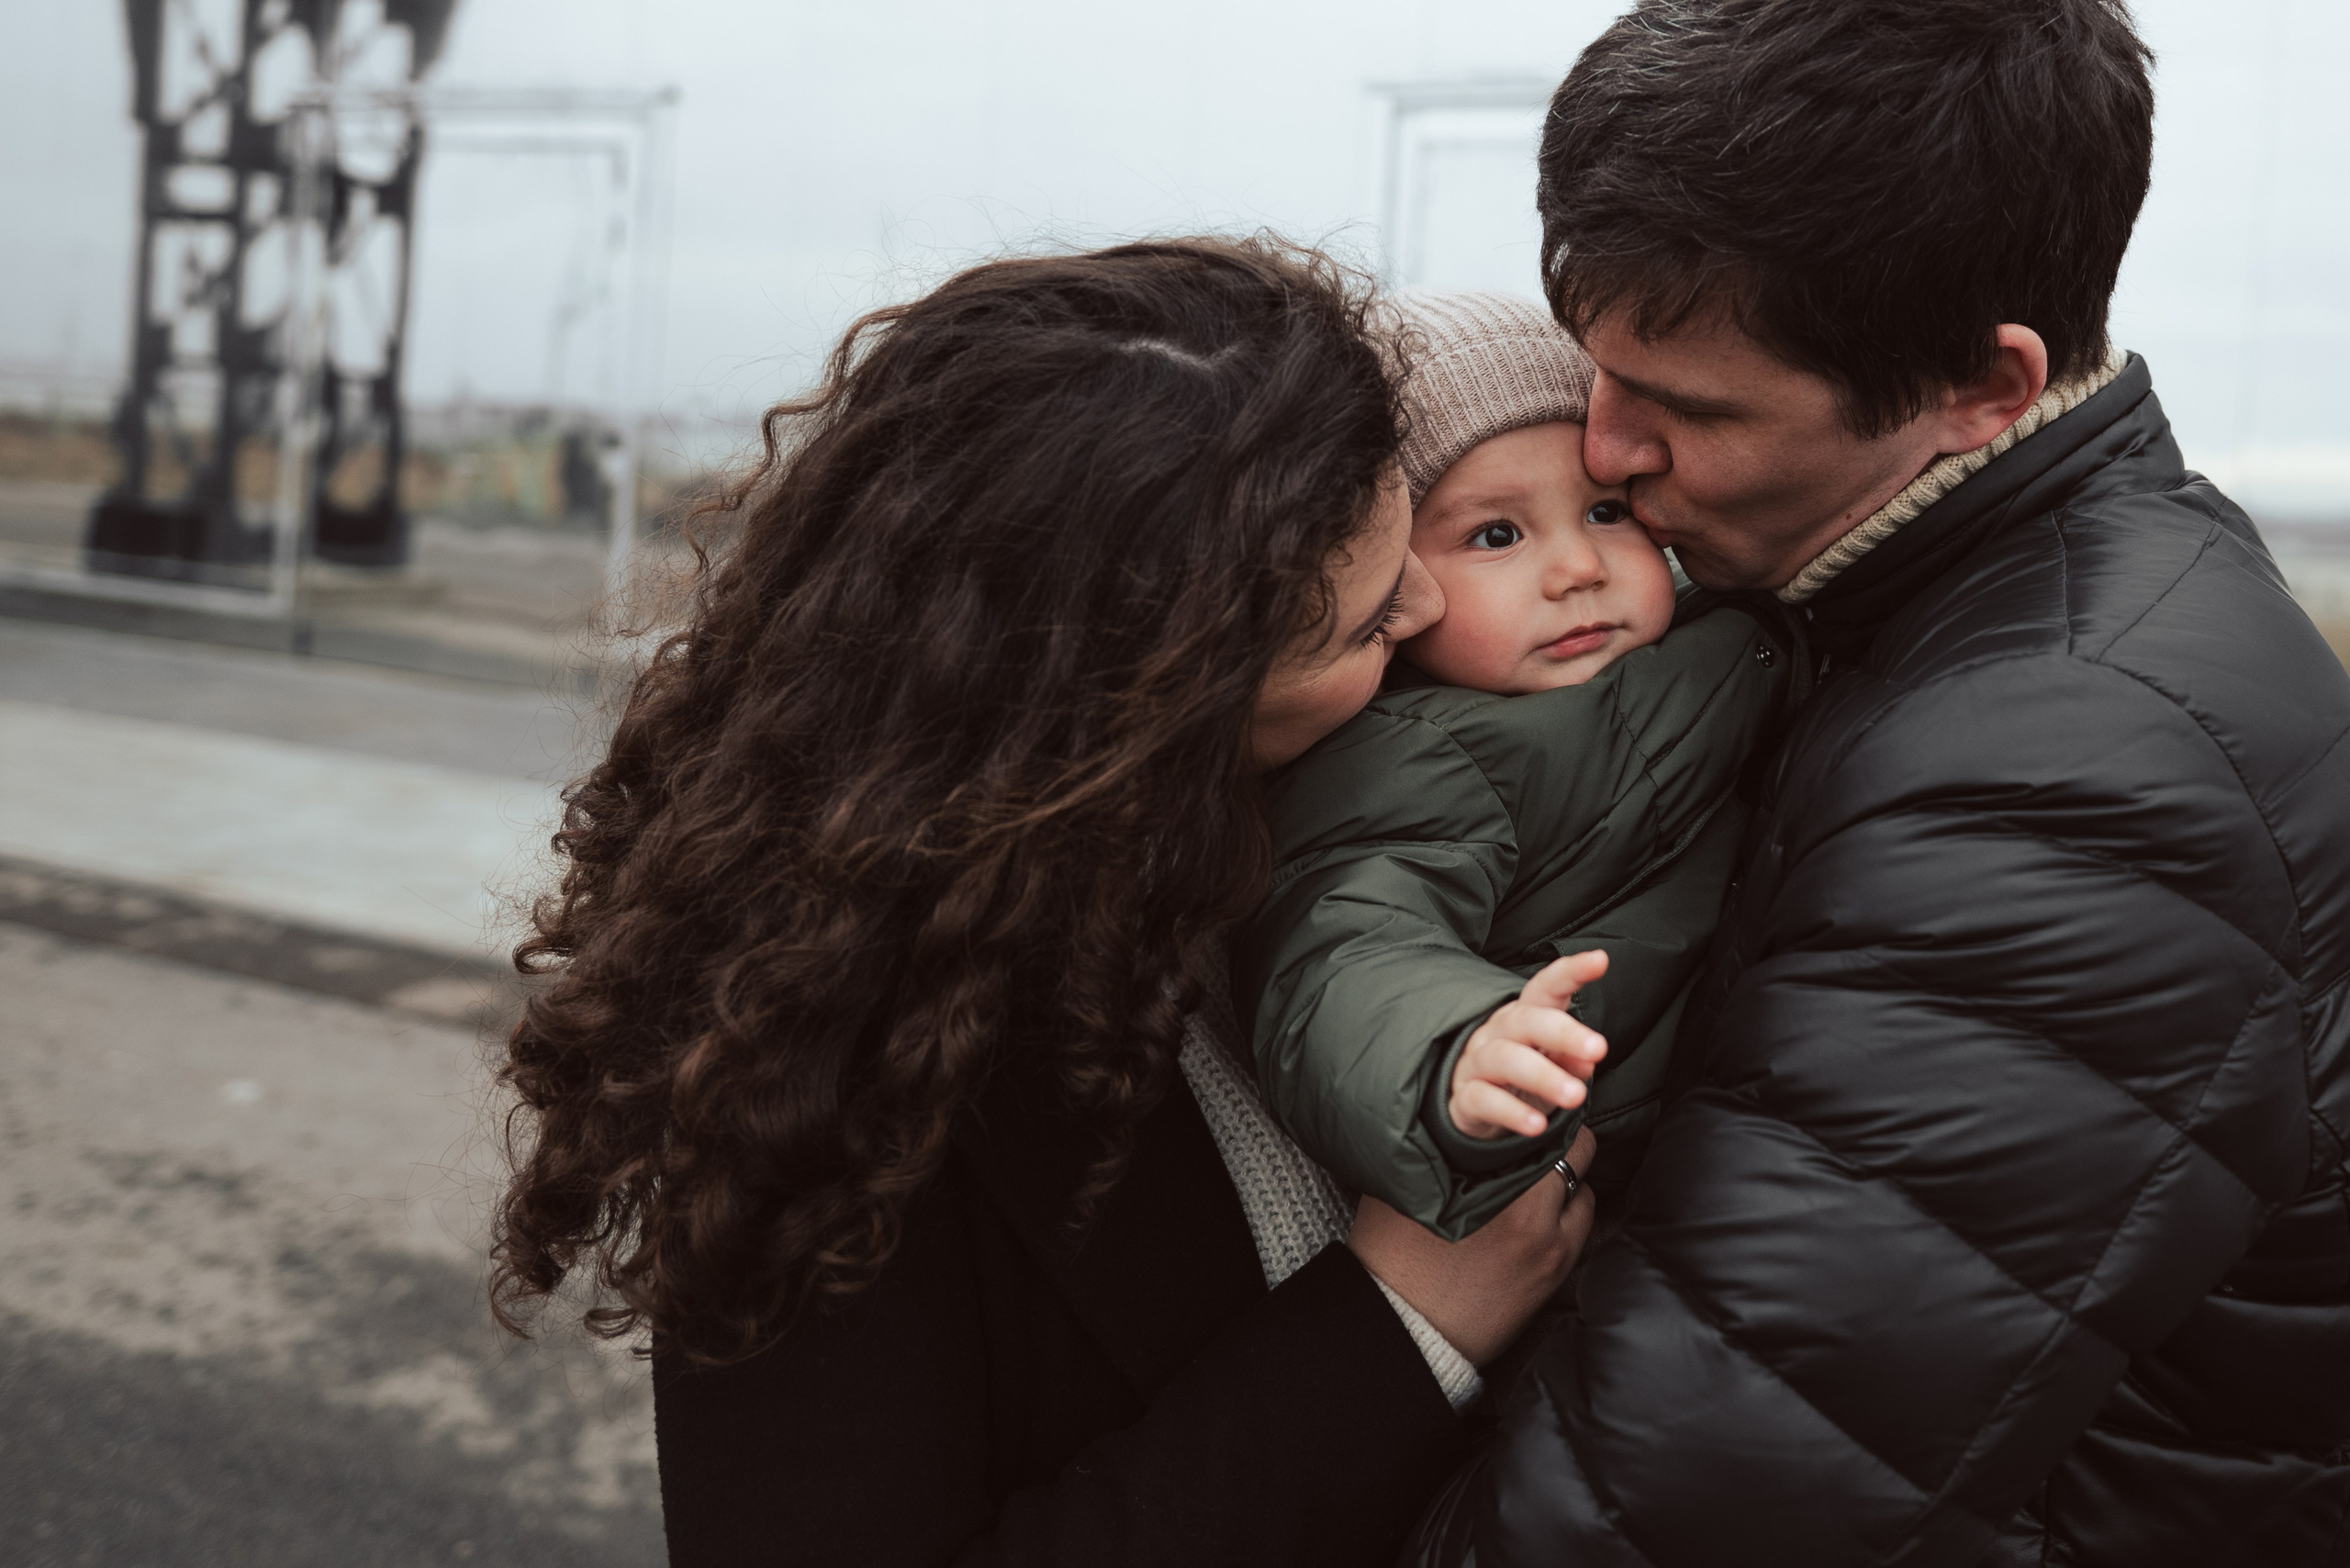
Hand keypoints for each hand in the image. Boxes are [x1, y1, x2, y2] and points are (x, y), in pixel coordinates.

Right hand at [1346, 1126, 1597, 1366]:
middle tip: (1544, 1134)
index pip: (1538, 1118)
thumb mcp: (1408, 1185)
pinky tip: (1542, 1215)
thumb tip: (1459, 1117)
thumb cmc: (1395, 1254)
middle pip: (1573, 1145)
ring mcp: (1548, 1240)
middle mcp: (1525, 1204)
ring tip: (1538, 1179)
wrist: (1408, 1326)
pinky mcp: (1557, 1269)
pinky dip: (1568, 1211)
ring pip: (1582, 1183)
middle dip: (1562, 1135)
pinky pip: (1582, 1221)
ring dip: (1567, 1176)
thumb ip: (1440, 1146)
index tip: (1532, 1101)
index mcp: (1483, 1176)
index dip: (1539, 1104)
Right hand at [1449, 950, 1609, 1139]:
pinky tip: (1537, 1126)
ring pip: (1505, 1059)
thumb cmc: (1521, 1078)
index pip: (1545, 987)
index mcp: (1524, 1016)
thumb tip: (1588, 1061)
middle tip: (1598, 1049)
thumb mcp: (1552, 1066)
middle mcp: (1497, 1031)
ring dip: (1544, 1076)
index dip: (1570, 972)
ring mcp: (1476, 1062)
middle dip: (1563, 1032)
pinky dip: (1512, 1112)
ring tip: (1576, 1096)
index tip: (1599, 961)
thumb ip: (1570, 1060)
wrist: (1473, 1110)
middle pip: (1525, 1021)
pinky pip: (1484, 1100)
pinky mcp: (1464, 1098)